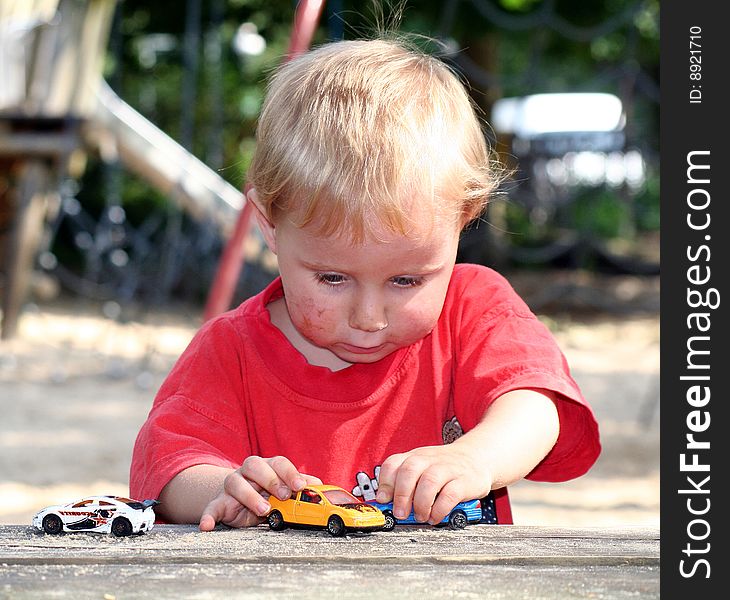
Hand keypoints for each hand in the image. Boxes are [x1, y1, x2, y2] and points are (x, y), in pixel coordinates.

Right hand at [199, 456, 320, 530]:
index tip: (301, 486)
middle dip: (271, 479)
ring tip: (263, 510)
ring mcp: (232, 485)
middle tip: (284, 495)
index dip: (290, 473)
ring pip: (235, 482)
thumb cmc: (265, 492)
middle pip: (255, 465)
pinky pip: (211, 507)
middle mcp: (248, 472)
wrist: (237, 499)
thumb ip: (298, 486)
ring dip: (249, 496)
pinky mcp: (219, 502)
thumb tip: (318, 485)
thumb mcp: (282, 489)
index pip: (278, 462)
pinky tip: (207, 526)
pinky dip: (208, 516)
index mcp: (267, 466)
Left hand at [374, 442, 491, 524]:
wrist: (477, 458)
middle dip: (401, 495)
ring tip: (421, 516)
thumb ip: (405, 483)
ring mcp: (447, 468)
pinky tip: (435, 517)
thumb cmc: (445, 468)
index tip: (383, 500)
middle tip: (400, 513)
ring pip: (429, 481)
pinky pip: (450, 494)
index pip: (393, 463)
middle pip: (409, 470)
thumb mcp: (423, 469)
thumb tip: (385, 504)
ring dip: (421, 503)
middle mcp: (429, 460)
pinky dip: (440, 509)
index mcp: (415, 457)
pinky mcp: (464, 481)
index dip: (385, 482)